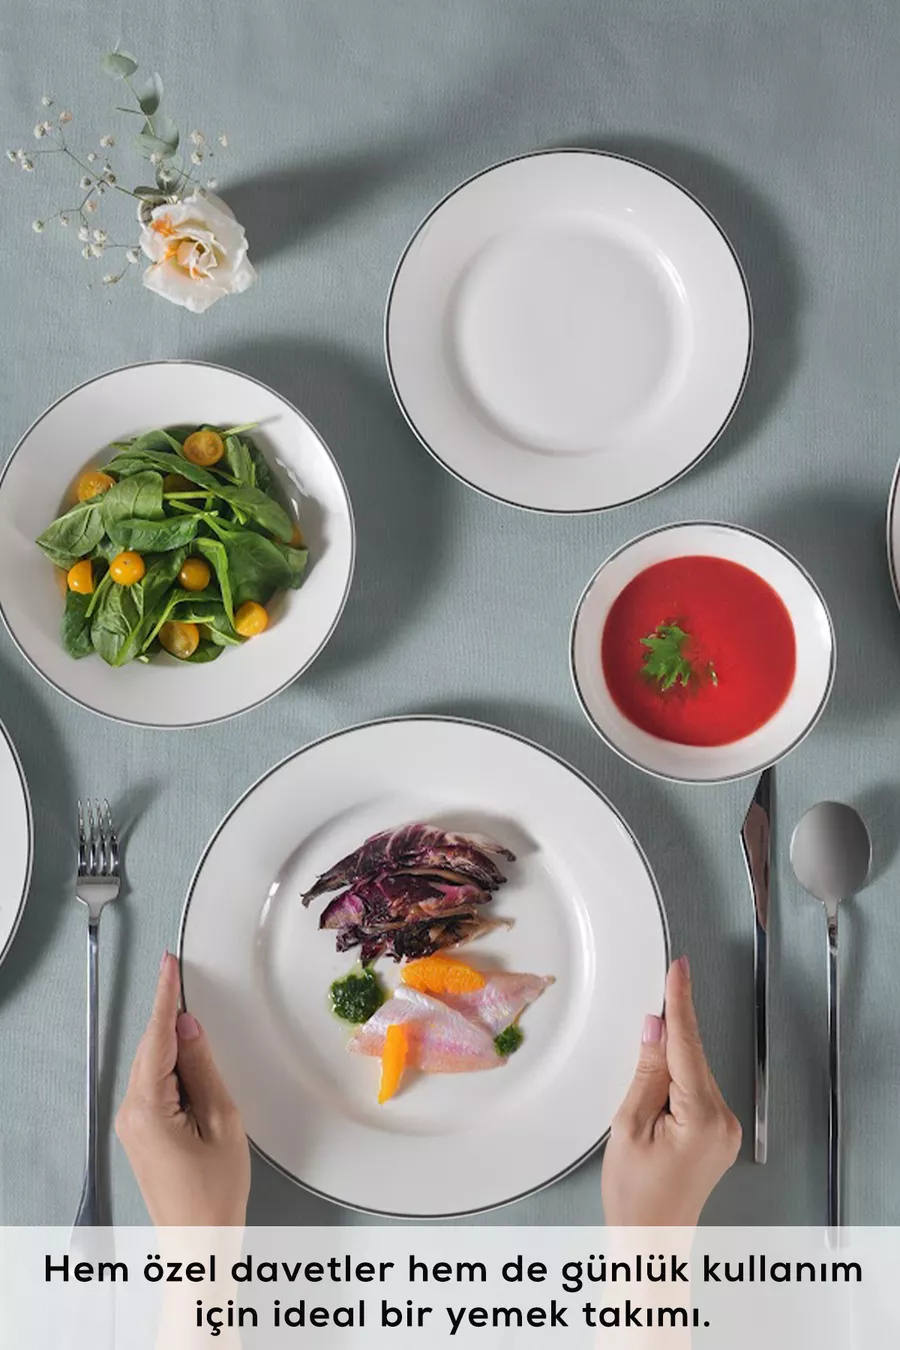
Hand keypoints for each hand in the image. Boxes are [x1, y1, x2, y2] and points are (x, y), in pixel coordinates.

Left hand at [116, 951, 250, 1226]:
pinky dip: (170, 1065)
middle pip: (151, 1048)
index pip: (158, 1037)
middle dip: (169, 1014)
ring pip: (153, 1065)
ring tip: (195, 1020)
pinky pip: (154, 1084)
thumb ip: (203, 1069)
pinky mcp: (140, 1133)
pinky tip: (188, 1058)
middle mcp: (130, 1113)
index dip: (165, 996)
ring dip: (172, 1041)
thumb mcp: (221, 1120)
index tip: (168, 964)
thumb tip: (189, 1028)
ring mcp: (132, 1124)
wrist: (199, 1242)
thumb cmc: (215, 1192)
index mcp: (148, 1108)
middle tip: (182, 977)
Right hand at [601, 955, 740, 1226]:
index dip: (681, 1002)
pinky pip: (696, 1091)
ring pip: (693, 1074)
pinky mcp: (719, 1134)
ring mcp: (725, 1129)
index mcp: (703, 1118)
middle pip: (692, 1058)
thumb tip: (655, 1029)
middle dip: (666, 1043)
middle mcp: (723, 1121)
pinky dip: (677, 1083)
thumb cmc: (636, 1196)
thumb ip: (646, 1073)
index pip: (688, 1045)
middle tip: (644, 1047)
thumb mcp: (628, 1126)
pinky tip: (658, 1100)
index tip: (679, 969)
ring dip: (669, 1068)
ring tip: (643, 1108)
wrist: (650, 1242)